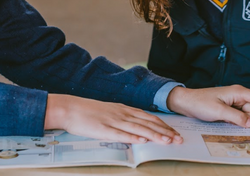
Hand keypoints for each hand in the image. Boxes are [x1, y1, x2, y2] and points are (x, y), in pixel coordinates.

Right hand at [45, 94, 182, 143]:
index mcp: (124, 109)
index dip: (163, 125)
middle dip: (165, 132)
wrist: (70, 108)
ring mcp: (114, 121)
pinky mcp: (104, 129)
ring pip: (138, 129)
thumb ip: (123, 117)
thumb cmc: (88, 111)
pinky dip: (133, 138)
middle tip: (179, 140)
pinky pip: (121, 134)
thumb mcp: (110, 111)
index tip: (175, 133)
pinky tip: (143, 141)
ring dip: (154, 135)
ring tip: (167, 141)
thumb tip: (137, 126)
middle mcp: (122, 114)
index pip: (149, 118)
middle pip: (148, 123)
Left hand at [166, 85, 249, 127]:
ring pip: (246, 114)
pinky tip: (226, 121)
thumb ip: (237, 117)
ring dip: (241, 121)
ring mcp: (233, 101)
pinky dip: (236, 121)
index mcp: (238, 92)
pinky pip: (239, 116)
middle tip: (235, 122)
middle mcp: (238, 95)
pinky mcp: (229, 107)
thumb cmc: (200, 103)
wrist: (186, 102)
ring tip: (225, 120)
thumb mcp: (219, 111)